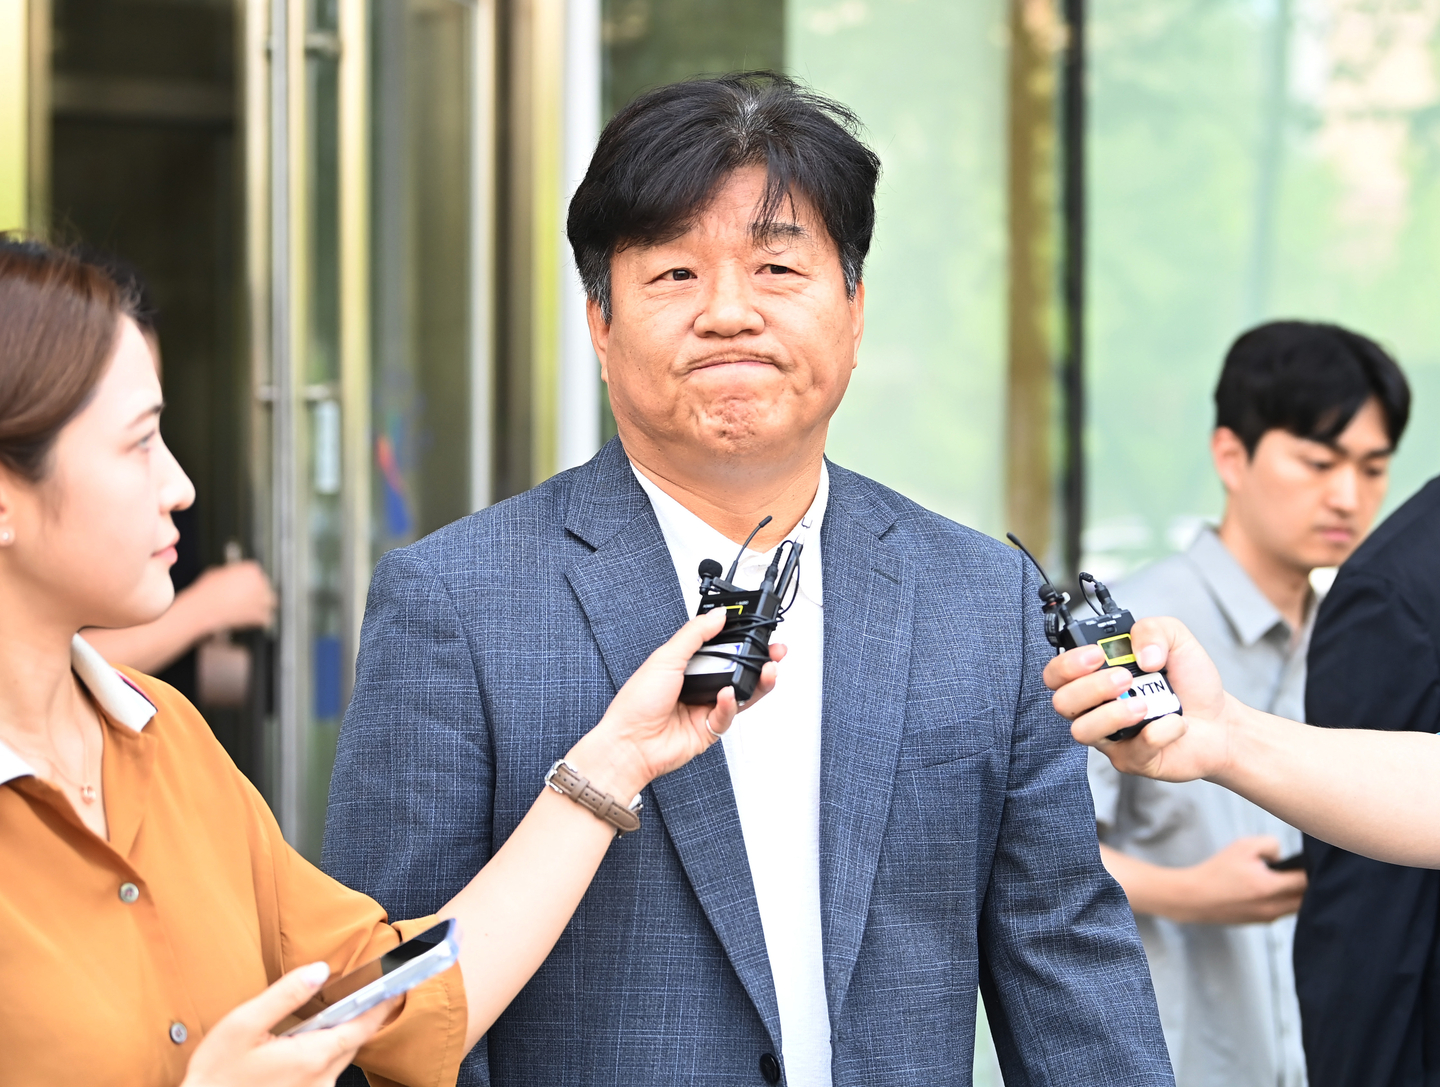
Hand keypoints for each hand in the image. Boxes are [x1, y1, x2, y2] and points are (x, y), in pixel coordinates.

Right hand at [181, 962, 395, 1086]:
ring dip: (333, 1039)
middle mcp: (320, 1081)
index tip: (398, 987)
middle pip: (351, 1043)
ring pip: (336, 1060)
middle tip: (354, 996)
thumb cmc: (216, 1074)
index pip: (362, 1027)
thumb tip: (319, 971)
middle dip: (355, 1020)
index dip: (382, 1006)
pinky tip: (295, 1050)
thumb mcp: (243, 1024)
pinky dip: (318, 1057)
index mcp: (312, 1057)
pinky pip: (320, 1075)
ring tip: (316, 1022)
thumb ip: (286, 995)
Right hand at [183, 561, 276, 633]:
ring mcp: (262, 600)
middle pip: (266, 588)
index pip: (258, 574)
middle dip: (259, 594)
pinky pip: (267, 618)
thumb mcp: (218, 572)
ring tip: (251, 609)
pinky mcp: (260, 615)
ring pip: (270, 603)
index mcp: (251, 570)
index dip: (253, 582)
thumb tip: (233, 575)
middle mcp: (260, 583)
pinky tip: (253, 620)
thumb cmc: (208, 591)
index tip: (249, 586)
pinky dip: (261, 620)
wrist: (204, 609)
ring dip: (263, 606)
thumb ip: (232, 573)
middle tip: (248, 599)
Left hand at [565, 609, 782, 798]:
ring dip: (757, 682)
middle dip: (758, 660)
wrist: (629, 743)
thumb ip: (695, 635)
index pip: (721, 647)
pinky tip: (727, 695)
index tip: (757, 630)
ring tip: (767, 670)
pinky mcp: (709, 729)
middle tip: (774, 651)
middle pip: (737, 670)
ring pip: (741, 693)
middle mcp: (698, 685)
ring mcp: (705, 707)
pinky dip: (730, 704)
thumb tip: (717, 616)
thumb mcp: (666, 658)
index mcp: (685, 664)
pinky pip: (729, 714)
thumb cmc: (637, 703)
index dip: (740, 639)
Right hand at [1045, 615, 1234, 781]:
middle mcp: (1095, 707)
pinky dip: (1159, 732)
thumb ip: (1153, 629)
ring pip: (1083, 731)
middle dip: (1091, 687)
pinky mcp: (1130, 760)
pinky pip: (1132, 750)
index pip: (1056, 673)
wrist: (1220, 721)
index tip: (1096, 655)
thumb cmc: (1190, 683)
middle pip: (1062, 702)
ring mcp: (1109, 736)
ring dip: (1112, 714)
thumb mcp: (1175, 639)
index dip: (1067, 665)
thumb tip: (1141, 655)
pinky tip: (1176, 723)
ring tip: (1144, 705)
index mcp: (1096, 675)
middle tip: (1125, 678)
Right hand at [1162, 837, 1306, 924]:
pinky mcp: (1263, 922)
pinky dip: (1288, 900)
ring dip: (1300, 893)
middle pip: (1309, 897)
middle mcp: (1273, 907)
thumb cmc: (1217, 871)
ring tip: (1291, 877)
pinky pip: (1286, 911)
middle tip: (1304, 867)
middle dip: (1310, 882)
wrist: (1195, 897)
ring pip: (1300, 906)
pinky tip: (1277, 888)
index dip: (1313, 868)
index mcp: (1269, 887)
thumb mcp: (1242, 846)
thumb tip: (1283, 857)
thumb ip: (1270, 845)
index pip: (1307, 880)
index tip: (1312, 859)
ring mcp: (1269, 917)